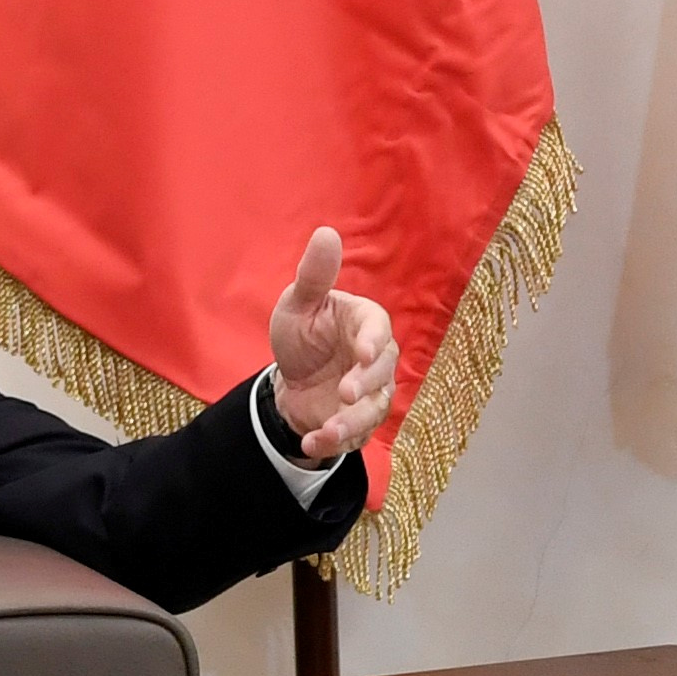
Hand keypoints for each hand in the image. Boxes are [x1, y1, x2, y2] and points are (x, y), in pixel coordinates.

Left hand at [263, 225, 398, 462]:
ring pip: (375, 410)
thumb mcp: (299, 304)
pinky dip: (333, 443)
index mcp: (364, 323)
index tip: (363, 353)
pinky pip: (356, 437)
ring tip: (326, 430)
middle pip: (385, 372)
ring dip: (352, 423)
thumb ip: (314, 276)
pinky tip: (310, 442)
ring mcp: (371, 393)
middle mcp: (376, 359)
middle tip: (345, 391)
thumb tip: (326, 232)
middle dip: (368, 383)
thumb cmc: (302, 334)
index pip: (379, 328)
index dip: (374, 341)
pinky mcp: (360, 423)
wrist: (291, 379)